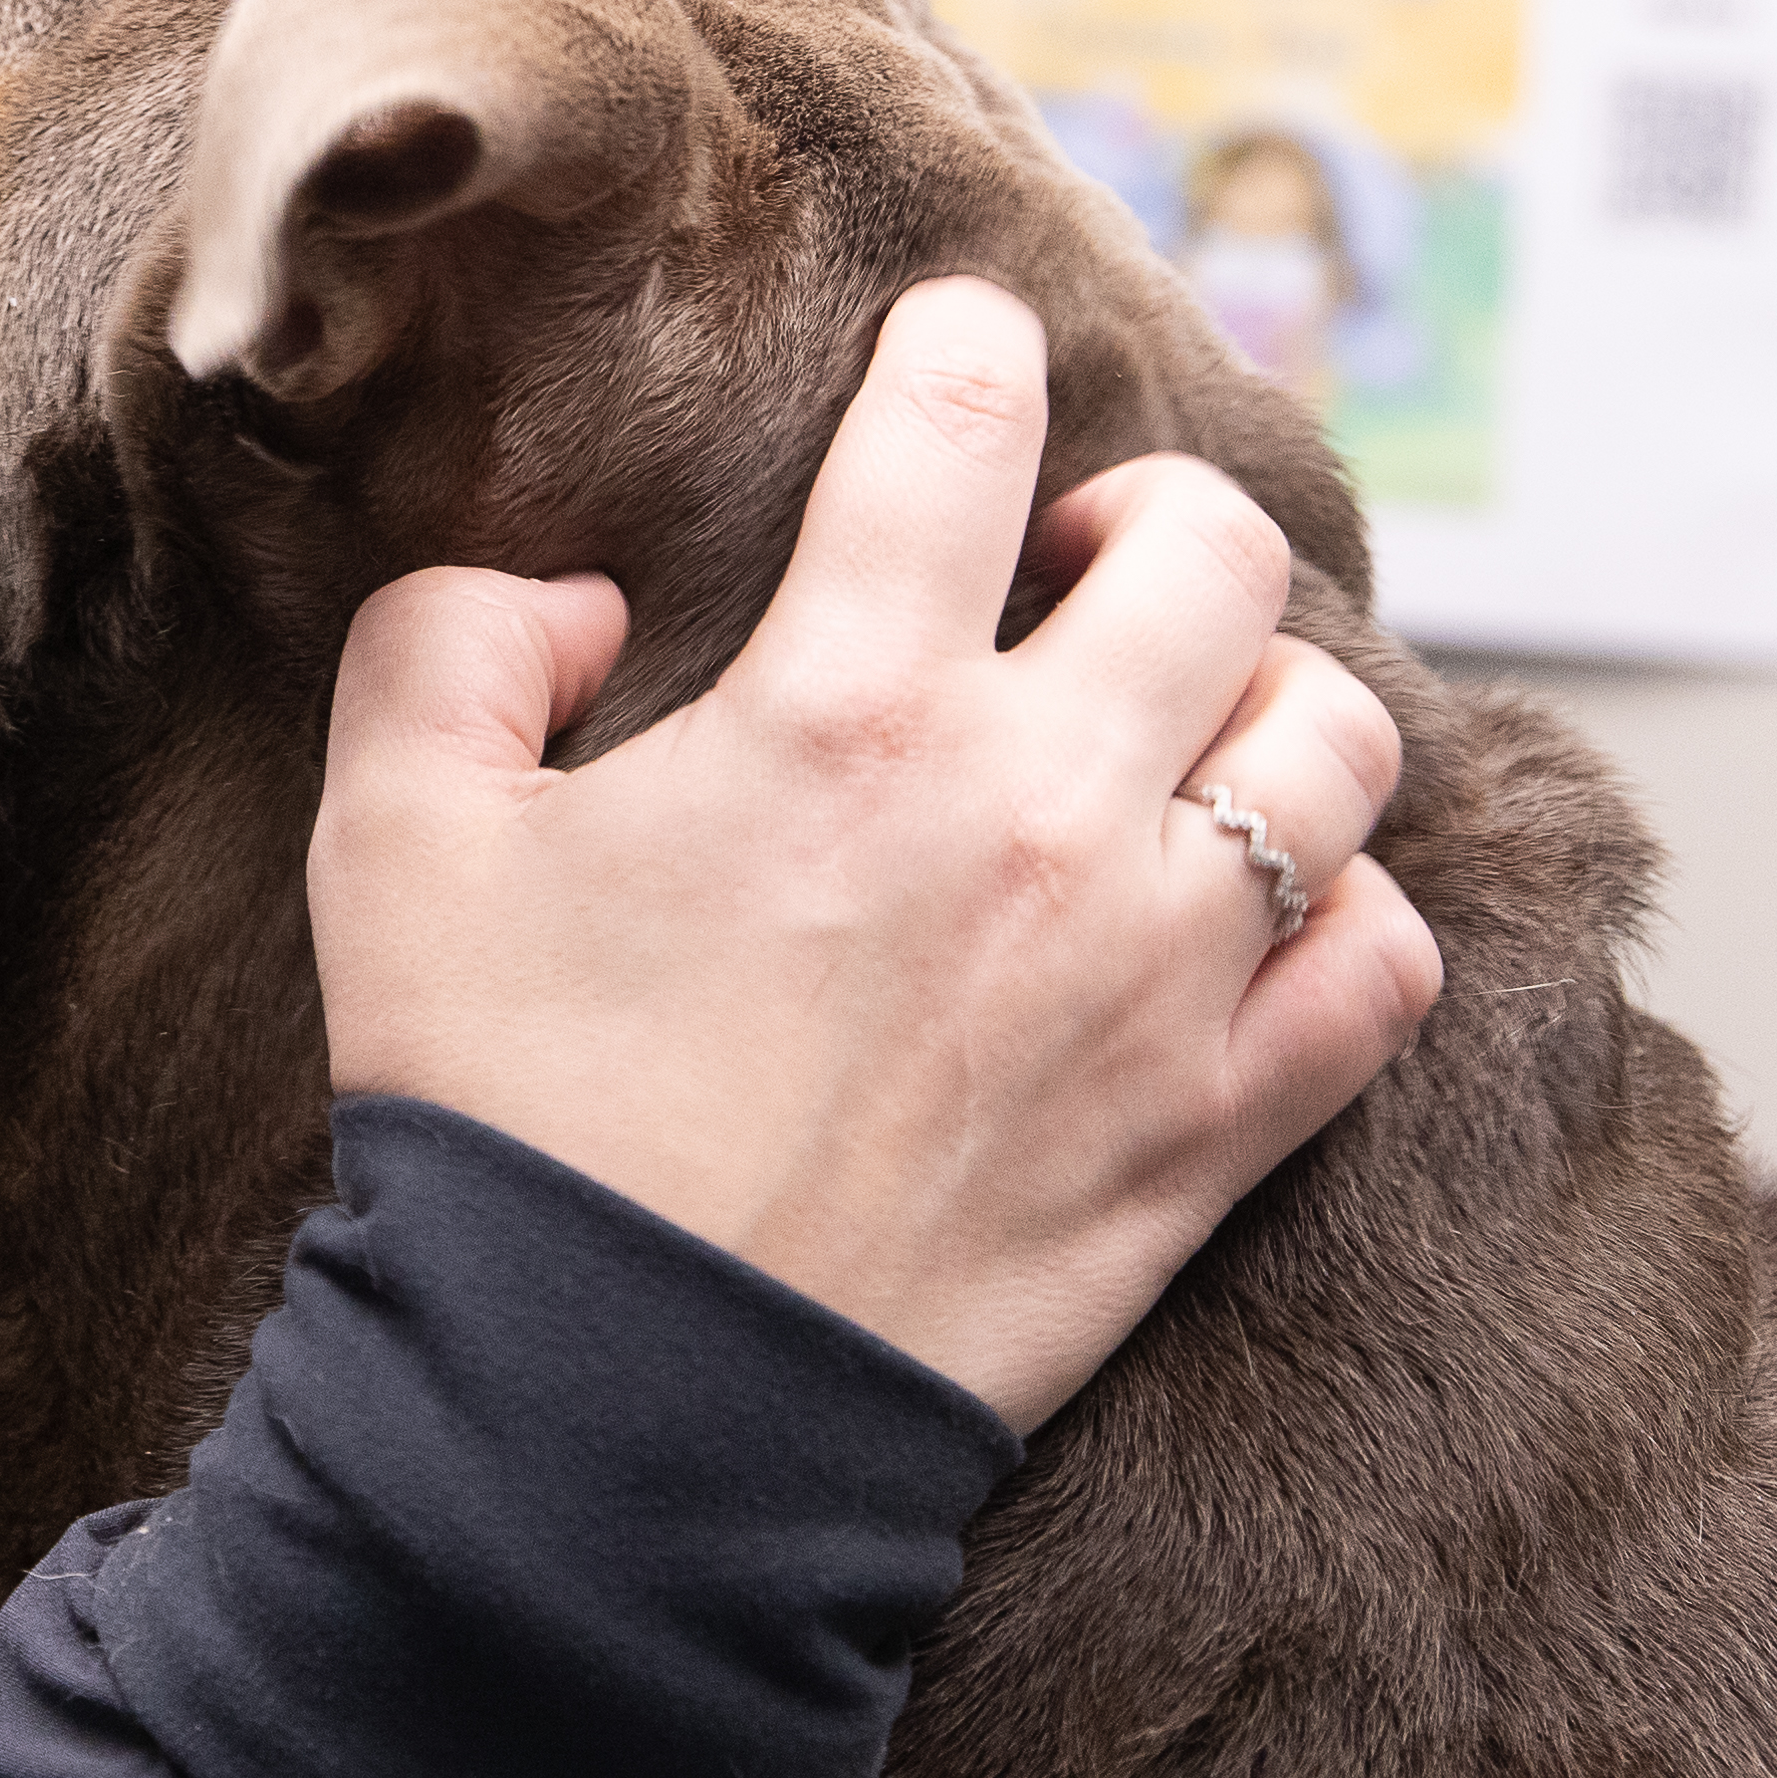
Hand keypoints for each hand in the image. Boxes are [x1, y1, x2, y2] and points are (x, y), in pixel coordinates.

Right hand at [306, 276, 1441, 1427]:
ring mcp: (1156, 973)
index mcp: (843, 710)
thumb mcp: (393, 839)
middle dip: (1145, 515)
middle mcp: (1037, 811)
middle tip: (1070, 565)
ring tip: (1176, 732)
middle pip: (1211, 549)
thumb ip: (457, 644)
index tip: (953, 355)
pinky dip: (1347, 913)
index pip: (965, 423)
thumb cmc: (504, 1119)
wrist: (612, 1428)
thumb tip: (585, 598)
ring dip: (1263, 704)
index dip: (966, 349)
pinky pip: (1382, 966)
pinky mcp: (1215, 1130)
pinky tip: (1255, 910)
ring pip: (1334, 742)